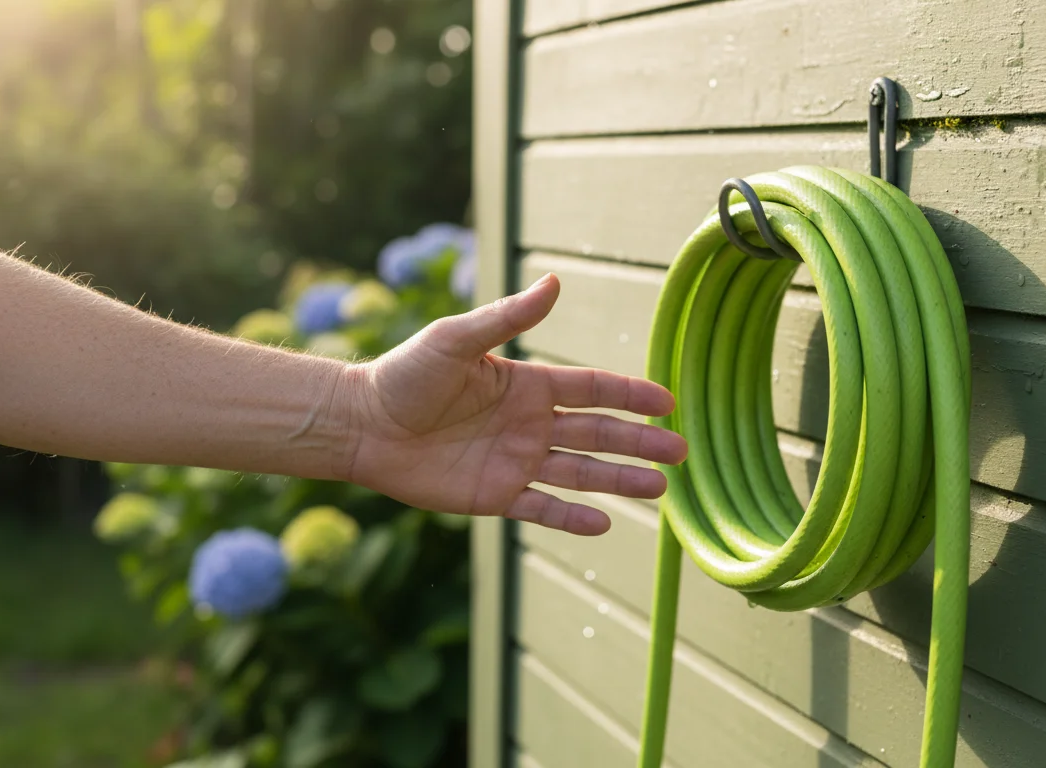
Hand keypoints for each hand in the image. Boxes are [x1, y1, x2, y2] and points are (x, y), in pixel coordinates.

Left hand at [344, 273, 686, 534]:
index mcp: (527, 385)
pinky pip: (542, 508)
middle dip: (641, 443)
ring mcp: (515, 461)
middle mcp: (529, 424)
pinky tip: (605, 523)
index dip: (632, 395)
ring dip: (620, 481)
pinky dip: (572, 517)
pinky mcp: (494, 495)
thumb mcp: (456, 340)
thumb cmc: (405, 375)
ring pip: (581, 473)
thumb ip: (507, 318)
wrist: (363, 425)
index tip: (668, 402)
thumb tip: (554, 280)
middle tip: (682, 452)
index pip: (593, 389)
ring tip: (660, 488)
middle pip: (599, 434)